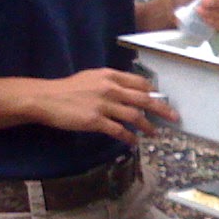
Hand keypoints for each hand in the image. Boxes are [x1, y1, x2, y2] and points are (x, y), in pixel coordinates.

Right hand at [30, 68, 178, 143]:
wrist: (44, 98)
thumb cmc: (67, 89)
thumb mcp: (91, 78)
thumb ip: (110, 83)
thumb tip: (128, 91)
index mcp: (110, 76)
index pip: (139, 83)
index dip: (153, 92)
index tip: (161, 99)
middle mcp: (110, 88)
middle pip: (144, 99)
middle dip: (162, 109)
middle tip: (174, 118)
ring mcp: (103, 105)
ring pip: (134, 116)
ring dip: (148, 127)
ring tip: (155, 134)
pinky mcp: (95, 120)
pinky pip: (119, 130)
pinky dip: (130, 137)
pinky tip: (134, 142)